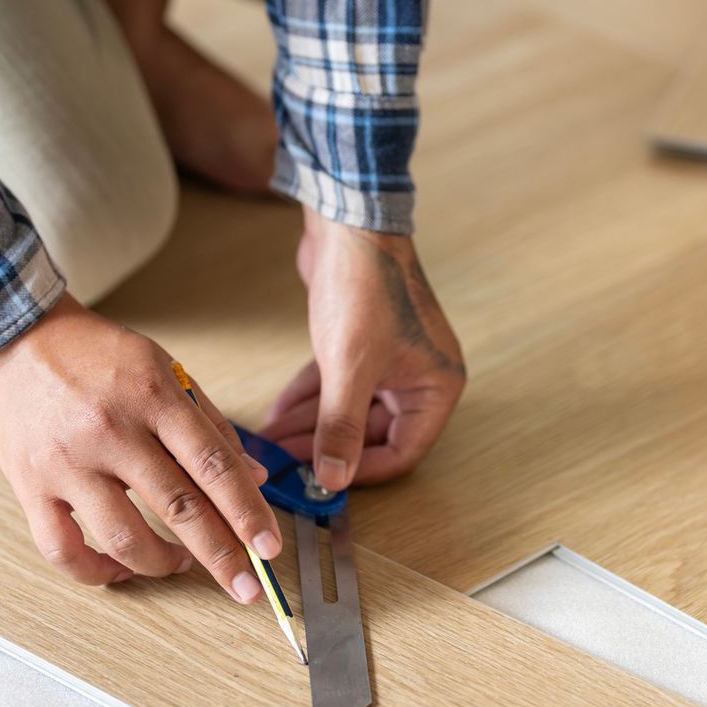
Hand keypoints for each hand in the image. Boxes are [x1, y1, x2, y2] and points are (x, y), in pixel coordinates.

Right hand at [0, 295, 280, 597]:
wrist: (12, 337)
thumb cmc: (93, 353)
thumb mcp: (162, 368)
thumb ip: (209, 423)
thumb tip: (253, 476)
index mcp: (151, 396)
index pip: (213, 464)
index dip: (247, 511)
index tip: (269, 547)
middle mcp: (111, 431)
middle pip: (179, 507)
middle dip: (221, 555)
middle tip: (247, 588)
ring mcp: (68, 463)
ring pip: (124, 538)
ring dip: (163, 563)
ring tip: (183, 563)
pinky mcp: (30, 486)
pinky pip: (62, 549)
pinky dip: (96, 572)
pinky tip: (122, 570)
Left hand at [261, 211, 466, 490]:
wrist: (348, 223)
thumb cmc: (365, 288)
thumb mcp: (349, 368)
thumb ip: (340, 428)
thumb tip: (333, 480)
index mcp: (436, 387)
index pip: (402, 452)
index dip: (361, 471)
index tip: (321, 483)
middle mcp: (419, 377)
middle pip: (371, 434)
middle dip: (325, 449)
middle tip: (284, 465)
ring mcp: (390, 361)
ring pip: (349, 411)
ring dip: (310, 428)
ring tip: (271, 444)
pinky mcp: (361, 345)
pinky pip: (336, 387)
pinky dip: (309, 400)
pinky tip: (276, 415)